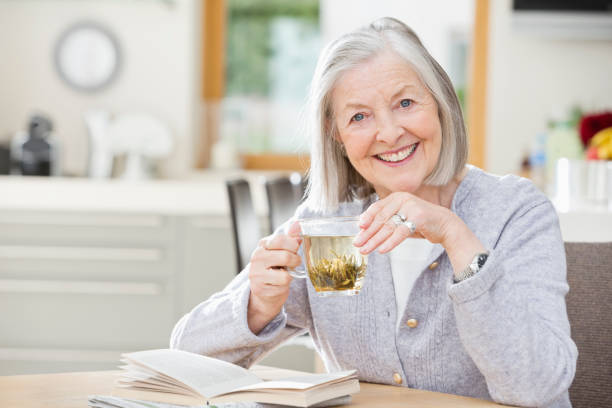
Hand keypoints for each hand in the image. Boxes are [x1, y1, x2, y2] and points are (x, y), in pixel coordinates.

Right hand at [247, 221, 301, 333]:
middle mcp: (256, 258)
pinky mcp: (259, 289)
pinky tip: (278, 285)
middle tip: (294, 264)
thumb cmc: (275, 268)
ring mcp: (256, 274)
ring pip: (285, 275)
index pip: (282, 240)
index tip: (294, 250)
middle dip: (295, 261)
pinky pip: (282, 287)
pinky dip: (284, 287)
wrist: (264, 292)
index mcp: (262, 245)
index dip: (294, 246)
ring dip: (290, 276)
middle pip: (286, 257)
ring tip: (284, 275)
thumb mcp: (282, 251)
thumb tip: (297, 224)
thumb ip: (290, 238)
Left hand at [353, 192, 486, 275]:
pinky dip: (390, 242)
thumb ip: (386, 221)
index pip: (376, 208)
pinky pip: (400, 233)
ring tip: (366, 250)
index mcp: (396, 197)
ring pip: (388, 227)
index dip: (366, 219)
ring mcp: (411, 207)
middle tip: (358, 244)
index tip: (358, 229)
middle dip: (368, 234)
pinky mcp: (419, 218)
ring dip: (375, 240)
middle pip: (380, 219)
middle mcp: (403, 199)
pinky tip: (382, 250)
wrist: (445, 225)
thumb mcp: (402, 219)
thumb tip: (363, 229)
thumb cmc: (420, 223)